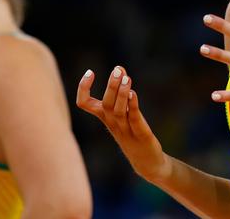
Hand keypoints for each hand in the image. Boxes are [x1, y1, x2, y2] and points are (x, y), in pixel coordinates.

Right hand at [76, 66, 170, 183]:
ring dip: (121, 94)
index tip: (90, 72)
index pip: (85, 104)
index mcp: (104, 117)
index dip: (83, 88)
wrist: (146, 161)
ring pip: (118, 112)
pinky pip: (134, 119)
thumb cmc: (132, 133)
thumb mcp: (123, 112)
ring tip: (127, 78)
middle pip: (106, 105)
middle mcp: (112, 123)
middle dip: (111, 86)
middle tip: (117, 70)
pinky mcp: (141, 135)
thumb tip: (120, 68)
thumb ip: (121, 92)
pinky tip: (134, 94)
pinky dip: (133, 106)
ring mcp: (126, 130)